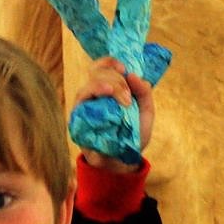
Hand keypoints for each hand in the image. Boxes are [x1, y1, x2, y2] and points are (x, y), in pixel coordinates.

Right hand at [75, 56, 154, 171]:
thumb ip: (144, 94)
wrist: (123, 161)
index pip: (102, 67)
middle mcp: (93, 95)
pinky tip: (106, 94)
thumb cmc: (132, 135)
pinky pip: (81, 102)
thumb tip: (134, 75)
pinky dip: (94, 93)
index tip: (123, 68)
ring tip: (123, 99)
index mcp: (108, 89)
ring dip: (108, 86)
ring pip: (89, 85)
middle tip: (128, 98)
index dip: (110, 62)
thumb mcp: (145, 113)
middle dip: (116, 81)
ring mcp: (84, 106)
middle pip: (97, 73)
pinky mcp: (77, 119)